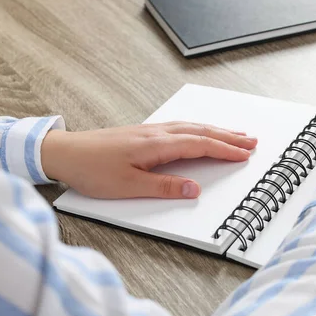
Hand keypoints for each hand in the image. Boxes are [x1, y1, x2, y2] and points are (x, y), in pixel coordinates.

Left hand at [41, 122, 257, 198]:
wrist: (64, 152)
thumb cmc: (92, 169)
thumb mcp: (129, 186)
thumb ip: (164, 187)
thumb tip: (194, 189)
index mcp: (156, 145)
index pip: (200, 145)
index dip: (224, 150)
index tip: (244, 154)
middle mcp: (156, 133)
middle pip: (201, 132)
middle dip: (228, 137)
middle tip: (251, 141)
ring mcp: (150, 131)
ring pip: (191, 127)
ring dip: (216, 131)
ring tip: (235, 134)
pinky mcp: (143, 133)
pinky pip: (180, 127)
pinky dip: (198, 129)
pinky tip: (200, 131)